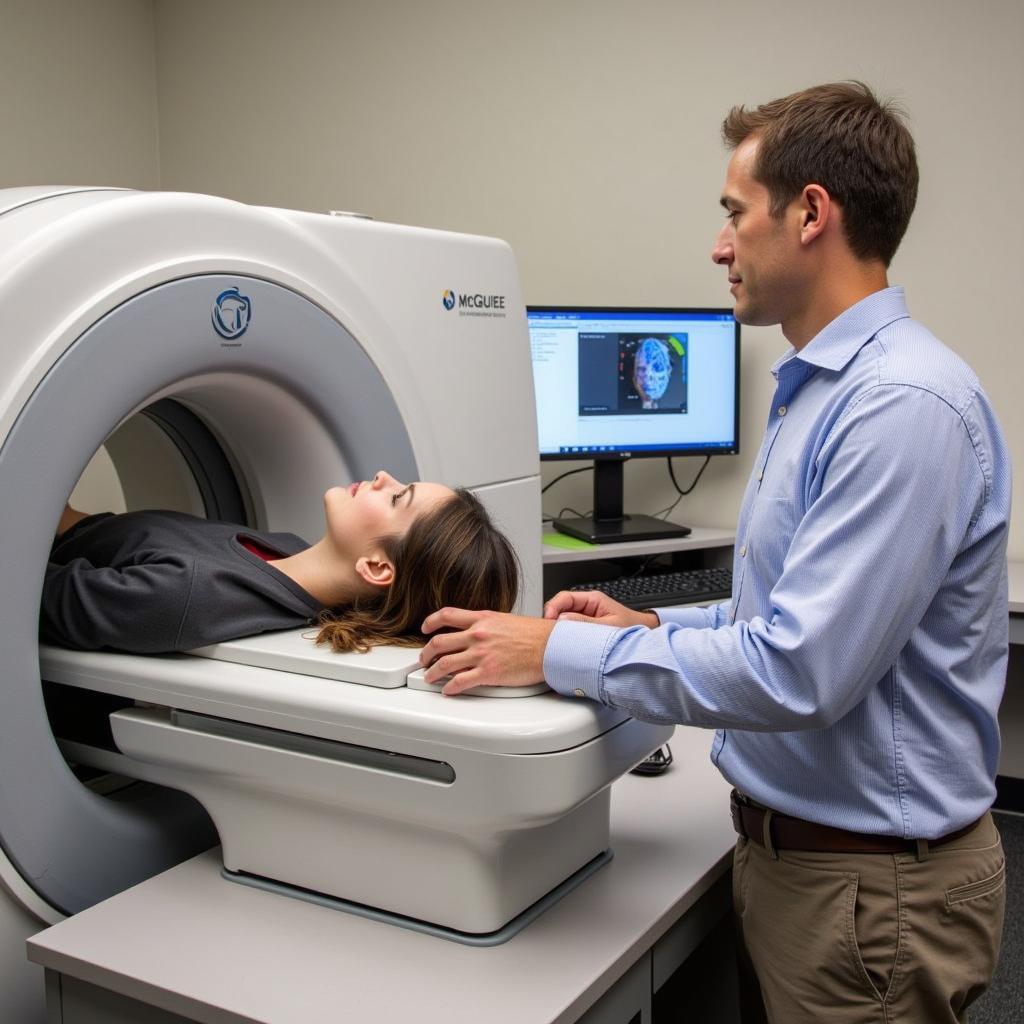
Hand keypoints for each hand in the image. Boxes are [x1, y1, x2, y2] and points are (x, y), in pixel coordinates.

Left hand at [419, 608, 555, 695]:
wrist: (550, 646)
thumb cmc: (535, 635)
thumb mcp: (505, 620)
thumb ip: (487, 625)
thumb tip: (476, 633)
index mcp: (482, 619)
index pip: (446, 615)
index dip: (430, 622)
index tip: (425, 628)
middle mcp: (478, 634)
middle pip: (439, 642)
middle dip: (426, 653)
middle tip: (423, 659)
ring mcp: (481, 654)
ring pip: (444, 663)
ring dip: (432, 672)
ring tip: (430, 677)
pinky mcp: (488, 673)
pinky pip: (460, 682)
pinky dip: (450, 688)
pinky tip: (448, 690)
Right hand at [544, 590, 658, 628]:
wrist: (643, 639)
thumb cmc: (631, 628)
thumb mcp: (609, 626)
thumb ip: (586, 622)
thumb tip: (562, 619)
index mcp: (593, 599)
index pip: (565, 597)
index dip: (553, 607)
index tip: (548, 619)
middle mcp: (587, 606)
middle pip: (560, 607)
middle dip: (552, 618)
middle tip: (547, 632)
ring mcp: (584, 617)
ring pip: (563, 619)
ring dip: (558, 627)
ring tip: (554, 638)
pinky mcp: (585, 628)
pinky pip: (569, 628)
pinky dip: (564, 635)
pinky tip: (562, 642)